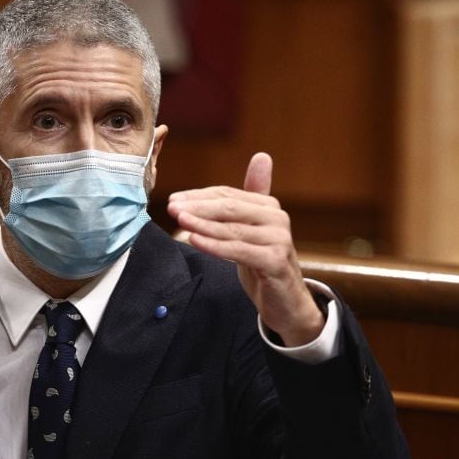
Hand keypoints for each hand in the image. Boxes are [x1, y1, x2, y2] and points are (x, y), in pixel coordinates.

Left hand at [166, 153, 324, 345]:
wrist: (286, 301)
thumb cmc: (263, 263)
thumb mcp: (253, 230)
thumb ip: (250, 198)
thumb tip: (262, 156)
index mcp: (269, 207)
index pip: (228, 195)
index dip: (199, 196)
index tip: (174, 199)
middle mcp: (277, 218)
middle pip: (229, 208)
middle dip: (197, 207)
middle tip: (171, 207)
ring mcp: (278, 240)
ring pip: (231, 229)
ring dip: (201, 224)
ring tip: (179, 219)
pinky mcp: (275, 261)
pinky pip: (238, 250)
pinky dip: (214, 245)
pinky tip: (194, 239)